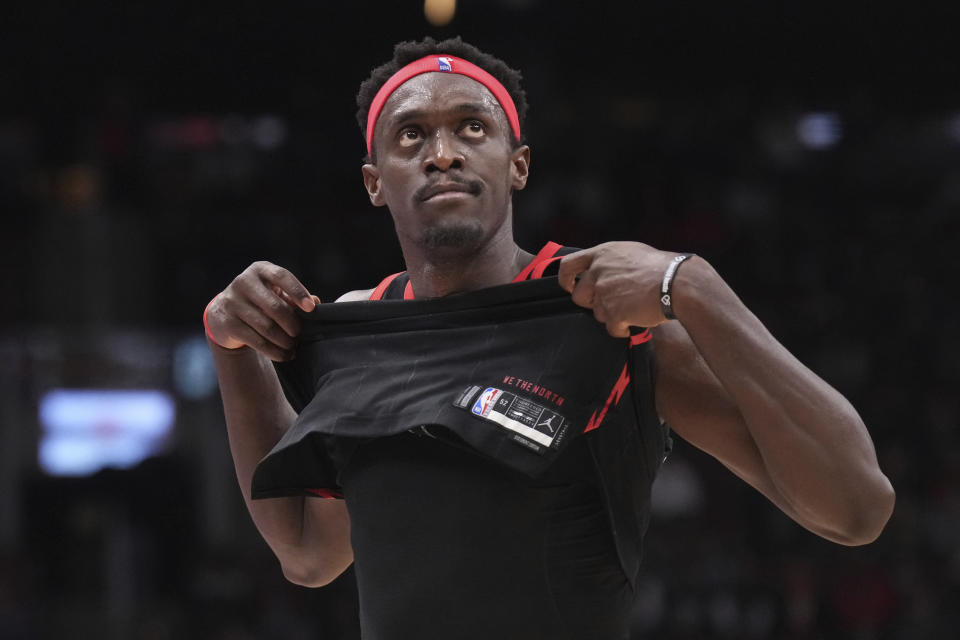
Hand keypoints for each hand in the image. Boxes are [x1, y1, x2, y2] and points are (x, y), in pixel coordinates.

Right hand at [205, 261, 319, 360]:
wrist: (223, 312)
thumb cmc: (259, 300)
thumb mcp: (275, 293)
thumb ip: (295, 297)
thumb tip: (316, 302)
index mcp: (260, 270)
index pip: (282, 277)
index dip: (298, 292)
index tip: (311, 308)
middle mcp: (244, 282)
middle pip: (275, 307)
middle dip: (292, 324)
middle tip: (299, 334)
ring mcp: (233, 302)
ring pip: (267, 327)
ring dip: (284, 341)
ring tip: (293, 346)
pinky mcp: (227, 322)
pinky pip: (256, 341)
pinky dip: (274, 351)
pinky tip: (283, 355)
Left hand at [557, 241, 678, 335]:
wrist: (677, 282)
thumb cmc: (661, 268)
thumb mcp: (630, 252)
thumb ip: (609, 262)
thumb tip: (598, 272)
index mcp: (602, 254)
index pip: (567, 265)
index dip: (565, 279)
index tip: (569, 286)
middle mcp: (599, 272)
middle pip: (579, 296)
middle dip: (592, 303)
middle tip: (612, 302)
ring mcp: (604, 293)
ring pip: (597, 313)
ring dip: (612, 315)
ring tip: (633, 308)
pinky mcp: (614, 313)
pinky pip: (612, 328)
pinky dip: (623, 328)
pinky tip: (636, 320)